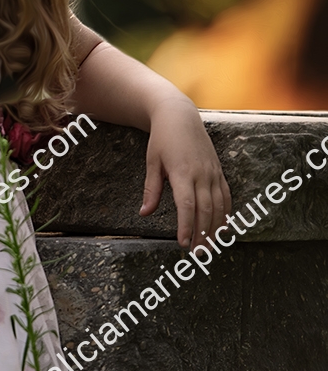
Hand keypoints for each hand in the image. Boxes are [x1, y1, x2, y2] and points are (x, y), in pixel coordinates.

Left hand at [141, 99, 230, 248]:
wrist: (180, 117)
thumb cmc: (163, 140)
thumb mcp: (152, 163)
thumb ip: (151, 190)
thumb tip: (144, 214)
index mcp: (183, 172)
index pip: (187, 205)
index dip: (186, 226)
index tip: (183, 243)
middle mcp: (202, 174)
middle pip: (205, 210)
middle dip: (203, 234)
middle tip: (198, 254)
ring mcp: (213, 173)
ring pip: (219, 205)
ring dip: (216, 228)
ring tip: (210, 247)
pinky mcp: (219, 171)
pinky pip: (226, 196)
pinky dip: (226, 213)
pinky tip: (223, 228)